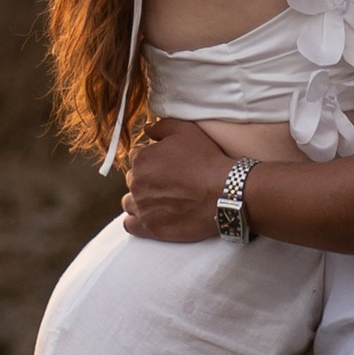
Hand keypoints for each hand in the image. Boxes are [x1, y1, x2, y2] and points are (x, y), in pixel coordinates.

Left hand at [123, 118, 238, 241]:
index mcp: (142, 159)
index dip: (151, 159)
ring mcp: (141, 207)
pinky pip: (129, 225)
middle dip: (146, 179)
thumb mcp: (186, 130)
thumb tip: (146, 129)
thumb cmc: (207, 160)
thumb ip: (161, 127)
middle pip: (132, 179)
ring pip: (129, 202)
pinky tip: (150, 216)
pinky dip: (136, 220)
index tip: (166, 165)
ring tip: (160, 200)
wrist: (224, 192)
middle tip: (167, 182)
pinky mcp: (149, 228)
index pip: (136, 156)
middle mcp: (136, 183)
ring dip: (140, 200)